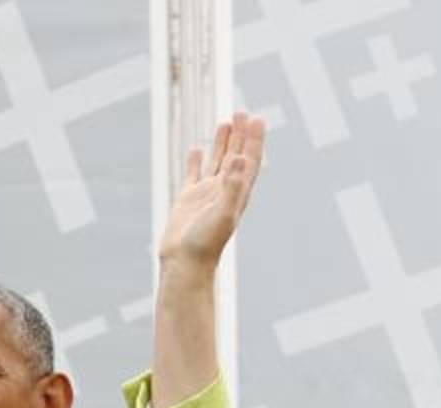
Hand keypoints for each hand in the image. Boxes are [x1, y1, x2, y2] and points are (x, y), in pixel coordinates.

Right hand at [159, 112, 264, 273]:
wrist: (184, 263)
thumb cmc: (205, 244)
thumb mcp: (222, 212)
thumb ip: (232, 185)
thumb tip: (242, 159)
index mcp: (237, 194)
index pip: (249, 161)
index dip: (254, 140)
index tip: (256, 119)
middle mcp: (224, 192)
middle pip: (236, 156)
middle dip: (240, 135)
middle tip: (242, 111)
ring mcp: (205, 195)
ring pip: (217, 162)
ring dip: (222, 143)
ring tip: (225, 121)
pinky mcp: (187, 200)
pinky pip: (193, 174)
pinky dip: (196, 161)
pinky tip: (196, 150)